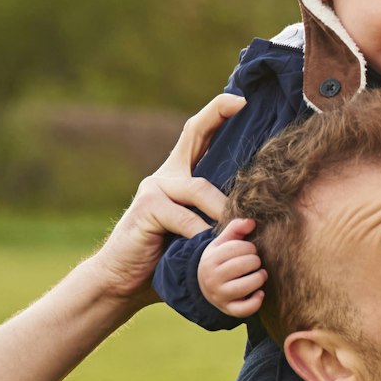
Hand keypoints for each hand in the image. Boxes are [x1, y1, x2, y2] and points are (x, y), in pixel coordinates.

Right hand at [89, 92, 242, 305]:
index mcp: (179, 175)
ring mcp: (153, 188)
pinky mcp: (146, 208)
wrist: (124, 280)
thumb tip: (256, 212)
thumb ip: (215, 216)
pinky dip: (201, 233)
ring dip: (221, 209)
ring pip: (198, 188)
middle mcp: (166, 174)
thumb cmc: (167, 258)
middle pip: (193, 134)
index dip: (217, 112)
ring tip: (242, 227)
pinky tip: (210, 246)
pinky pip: (183, 218)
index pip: (198, 134)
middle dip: (217, 115)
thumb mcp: (197, 232)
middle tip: (243, 104)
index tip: (241, 100)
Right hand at [198, 218, 265, 316]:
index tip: (250, 250)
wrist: (206, 285)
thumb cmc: (220, 260)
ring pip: (245, 286)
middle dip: (255, 261)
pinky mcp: (228, 309)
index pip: (236, 248)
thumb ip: (236, 228)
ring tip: (261, 274)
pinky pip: (244, 309)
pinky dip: (256, 302)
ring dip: (258, 278)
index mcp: (210, 259)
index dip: (249, 247)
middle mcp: (212, 278)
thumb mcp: (223, 242)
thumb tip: (251, 222)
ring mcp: (219, 295)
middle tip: (255, 262)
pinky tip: (260, 293)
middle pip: (242, 265)